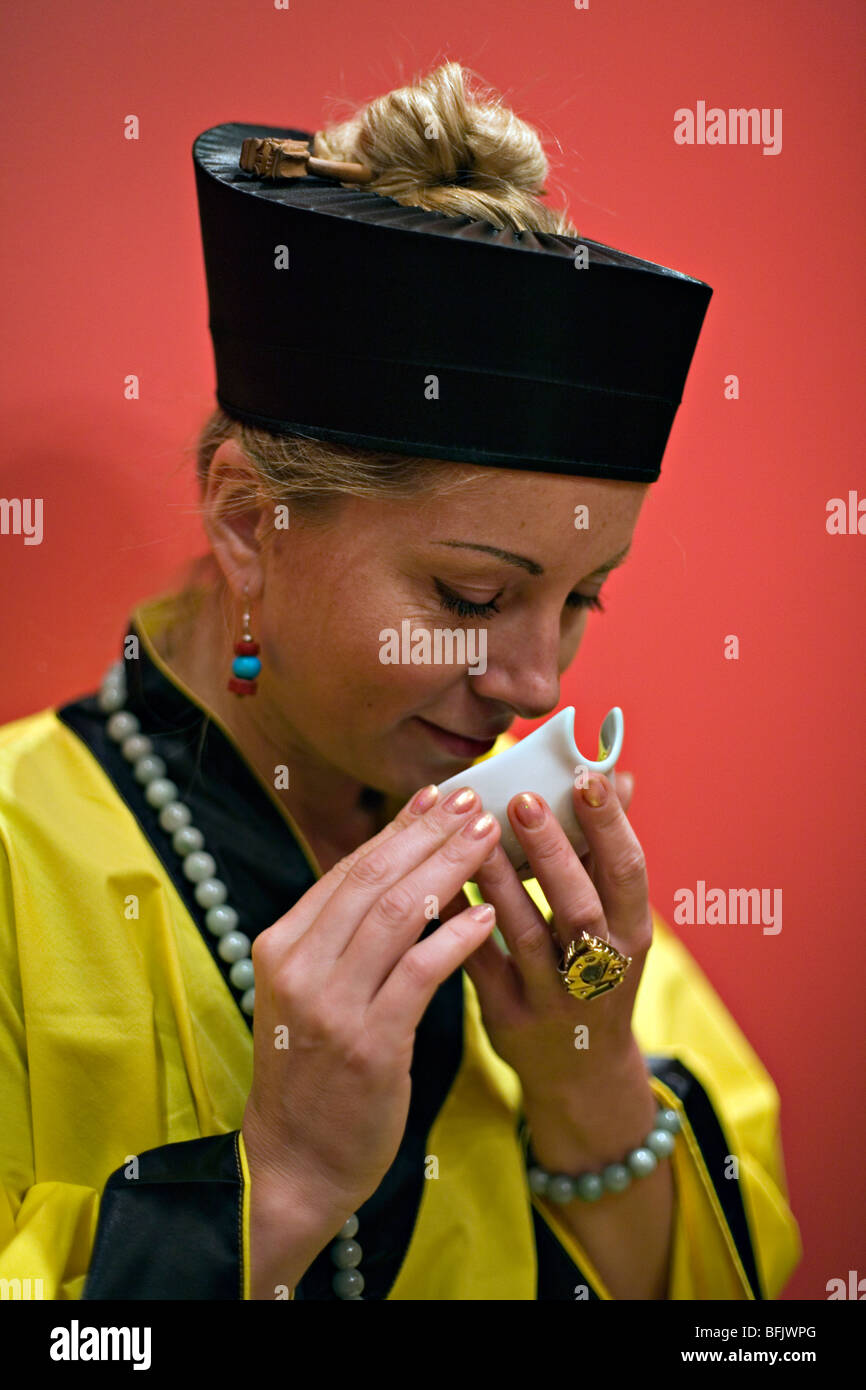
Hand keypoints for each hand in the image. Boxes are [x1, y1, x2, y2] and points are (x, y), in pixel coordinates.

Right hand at [241, 782, 502, 1236]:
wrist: (294, 1161)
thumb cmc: (313, 1071)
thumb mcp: (308, 991)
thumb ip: (342, 935)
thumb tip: (396, 868)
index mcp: (282, 945)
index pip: (349, 870)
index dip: (399, 828)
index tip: (439, 796)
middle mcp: (299, 966)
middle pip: (374, 879)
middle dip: (429, 834)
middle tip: (475, 801)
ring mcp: (331, 1006)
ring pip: (398, 915)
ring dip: (449, 870)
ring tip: (489, 839)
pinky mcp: (369, 1044)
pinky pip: (419, 974)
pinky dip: (455, 939)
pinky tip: (486, 916)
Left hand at [451, 769, 654, 1160]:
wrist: (581, 1074)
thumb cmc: (595, 972)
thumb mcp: (617, 921)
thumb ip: (607, 852)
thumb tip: (616, 772)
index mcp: (632, 935)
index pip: (629, 872)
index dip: (610, 825)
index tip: (585, 776)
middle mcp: (600, 970)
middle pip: (579, 906)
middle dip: (552, 852)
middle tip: (522, 800)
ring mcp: (554, 999)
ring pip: (524, 935)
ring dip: (498, 882)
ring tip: (473, 832)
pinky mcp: (509, 1018)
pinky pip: (478, 963)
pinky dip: (458, 921)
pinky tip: (435, 880)